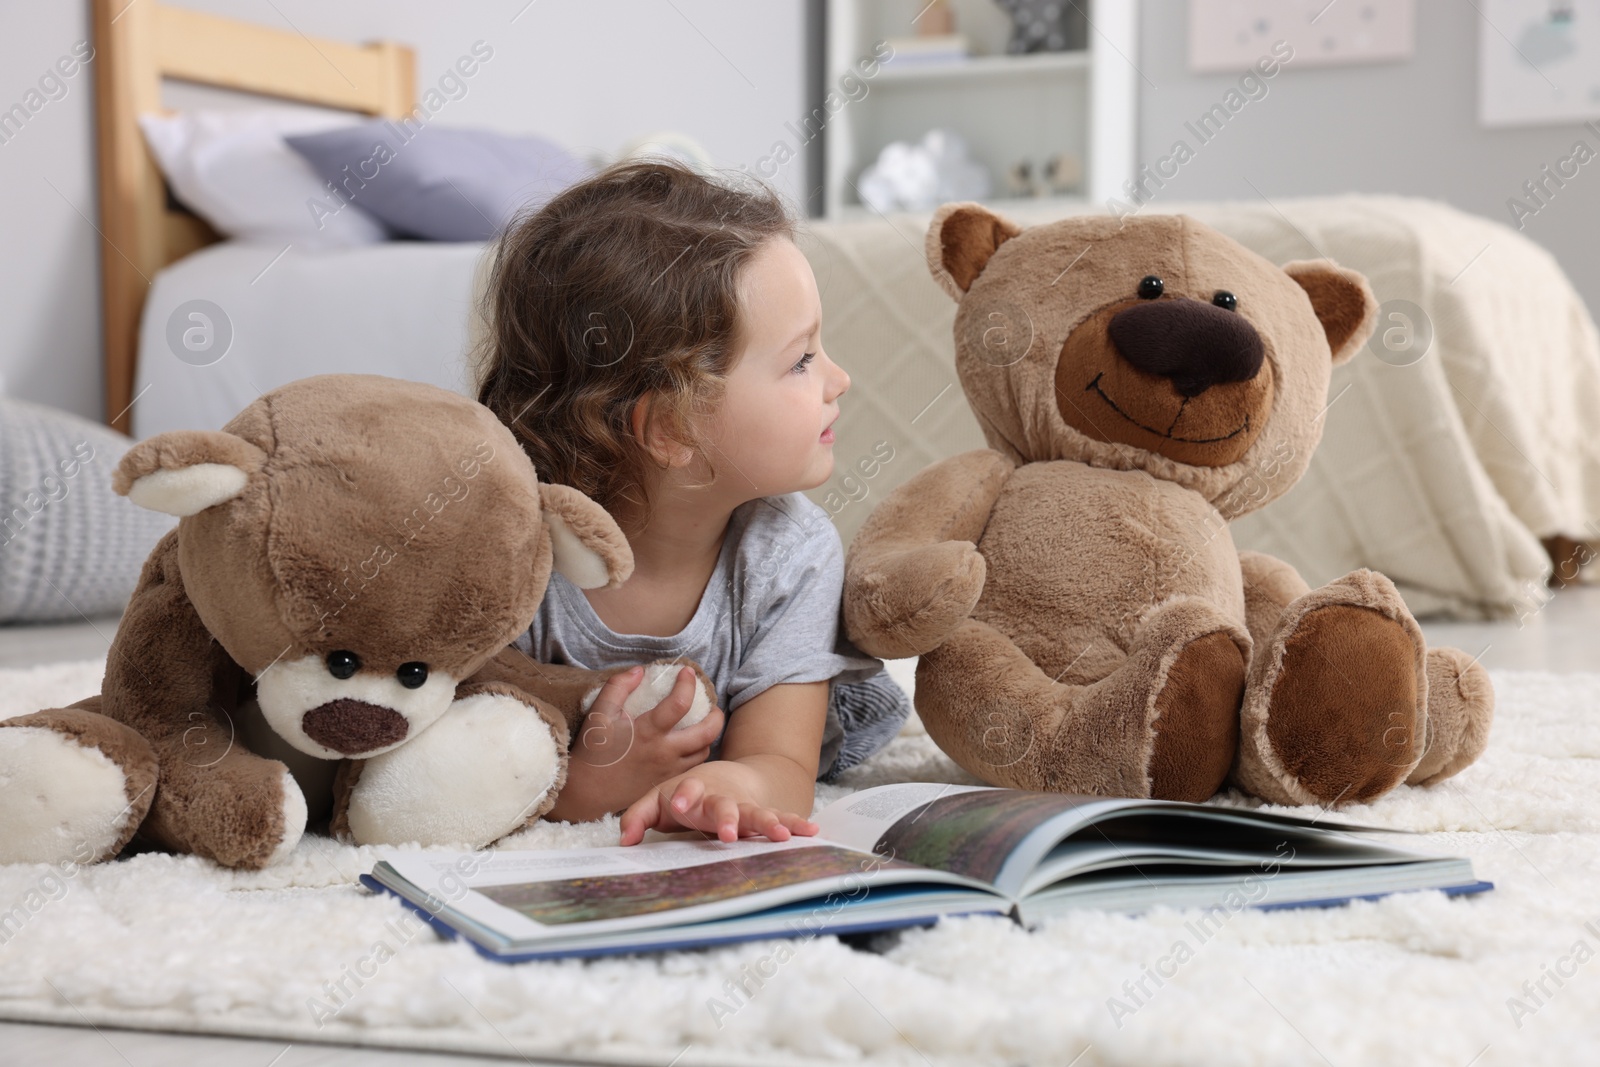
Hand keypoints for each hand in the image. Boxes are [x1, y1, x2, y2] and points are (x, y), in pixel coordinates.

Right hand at [546, 665, 724, 823]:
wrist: (588, 792)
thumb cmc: (593, 750)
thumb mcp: (599, 713)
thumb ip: (618, 687)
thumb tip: (640, 670)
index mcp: (648, 731)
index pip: (680, 703)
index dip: (688, 683)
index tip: (687, 672)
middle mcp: (664, 752)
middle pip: (707, 732)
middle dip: (716, 715)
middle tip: (711, 706)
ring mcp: (669, 770)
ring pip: (704, 752)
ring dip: (708, 736)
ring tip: (702, 724)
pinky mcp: (668, 784)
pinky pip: (694, 768)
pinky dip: (697, 753)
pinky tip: (690, 745)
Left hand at [618, 761, 819, 845]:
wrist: (722, 776)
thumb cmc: (685, 794)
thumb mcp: (657, 801)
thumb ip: (638, 817)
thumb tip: (624, 842)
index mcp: (693, 790)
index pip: (686, 789)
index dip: (683, 795)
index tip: (677, 805)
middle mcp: (720, 797)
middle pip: (724, 805)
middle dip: (727, 817)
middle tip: (728, 833)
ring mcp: (743, 806)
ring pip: (756, 812)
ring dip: (767, 822)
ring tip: (780, 834)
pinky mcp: (761, 815)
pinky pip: (779, 819)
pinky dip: (794, 824)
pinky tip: (810, 831)